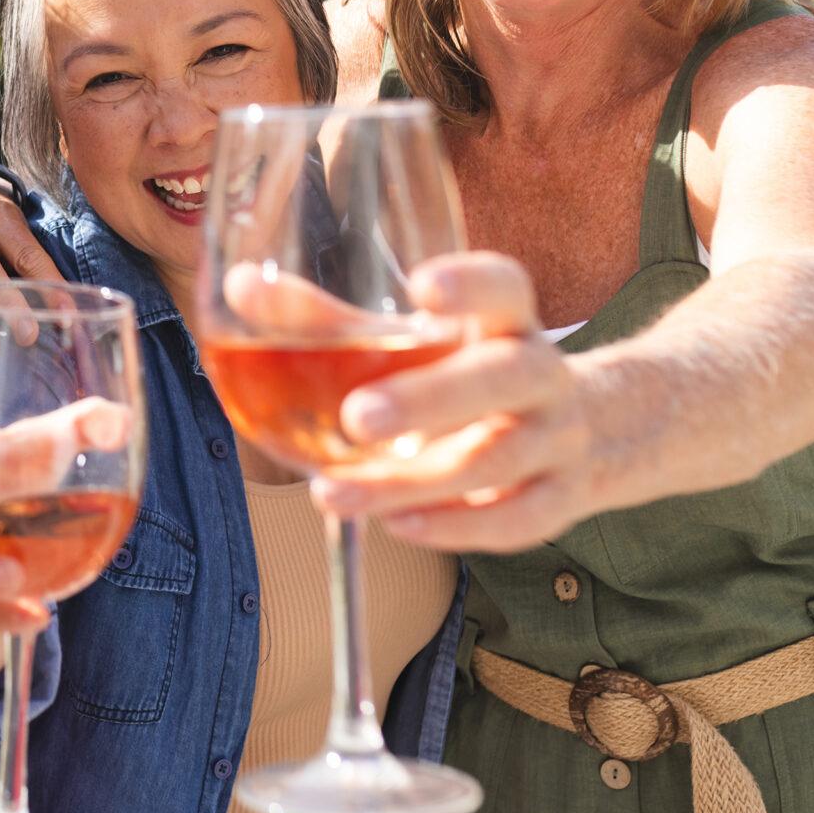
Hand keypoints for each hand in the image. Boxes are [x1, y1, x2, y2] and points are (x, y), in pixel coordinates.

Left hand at [303, 253, 597, 553]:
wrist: (573, 435)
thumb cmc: (463, 373)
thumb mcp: (412, 342)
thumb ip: (328, 320)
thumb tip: (240, 287)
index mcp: (505, 320)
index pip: (506, 287)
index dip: (472, 285)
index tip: (423, 287)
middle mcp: (540, 373)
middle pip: (504, 377)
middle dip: (431, 398)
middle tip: (357, 416)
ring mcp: (557, 438)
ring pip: (497, 459)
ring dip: (413, 482)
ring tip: (334, 493)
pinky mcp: (558, 498)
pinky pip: (515, 520)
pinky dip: (455, 528)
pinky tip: (397, 526)